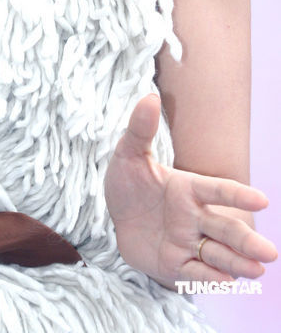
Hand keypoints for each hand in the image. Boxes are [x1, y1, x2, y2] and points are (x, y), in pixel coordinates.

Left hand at [104, 94, 277, 288]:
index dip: (238, 196)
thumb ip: (141, 129)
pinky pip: (195, 272)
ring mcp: (186, 242)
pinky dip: (210, 277)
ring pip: (217, 254)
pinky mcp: (175, 264)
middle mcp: (193, 217)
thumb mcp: (128, 154)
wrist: (114, 214)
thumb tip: (149, 97)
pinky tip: (226, 282)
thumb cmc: (128, 181)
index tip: (262, 200)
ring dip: (237, 263)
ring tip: (257, 270)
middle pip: (225, 229)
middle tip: (271, 253)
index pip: (217, 191)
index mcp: (188, 188)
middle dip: (247, 241)